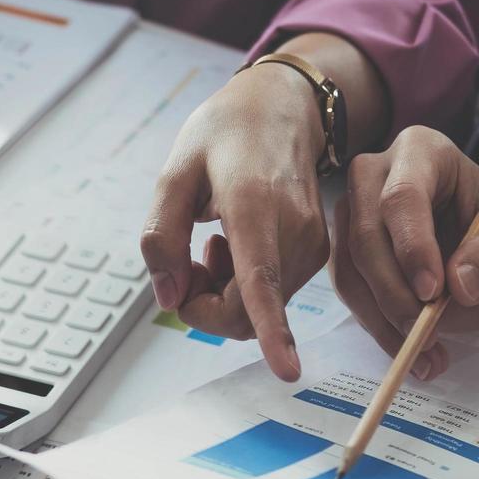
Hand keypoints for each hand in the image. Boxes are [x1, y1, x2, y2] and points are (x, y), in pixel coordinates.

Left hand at [139, 60, 333, 381]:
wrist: (279, 108)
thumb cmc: (223, 134)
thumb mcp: (174, 174)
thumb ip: (162, 238)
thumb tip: (169, 299)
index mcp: (253, 205)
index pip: (261, 280)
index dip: (273, 330)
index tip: (287, 369)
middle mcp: (292, 228)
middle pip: (249, 312)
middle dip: (205, 308)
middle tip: (186, 265)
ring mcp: (310, 243)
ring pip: (260, 310)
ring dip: (223, 295)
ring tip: (211, 244)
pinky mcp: (317, 253)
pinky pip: (273, 297)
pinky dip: (244, 288)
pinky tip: (234, 246)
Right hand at [331, 128, 478, 380]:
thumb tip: (462, 282)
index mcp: (424, 151)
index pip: (404, 195)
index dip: (411, 246)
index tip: (433, 294)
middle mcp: (377, 174)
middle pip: (365, 232)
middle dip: (392, 292)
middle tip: (425, 334)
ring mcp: (355, 211)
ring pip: (350, 267)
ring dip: (383, 319)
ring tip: (428, 355)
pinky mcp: (348, 251)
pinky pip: (351, 292)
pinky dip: (379, 328)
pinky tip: (416, 353)